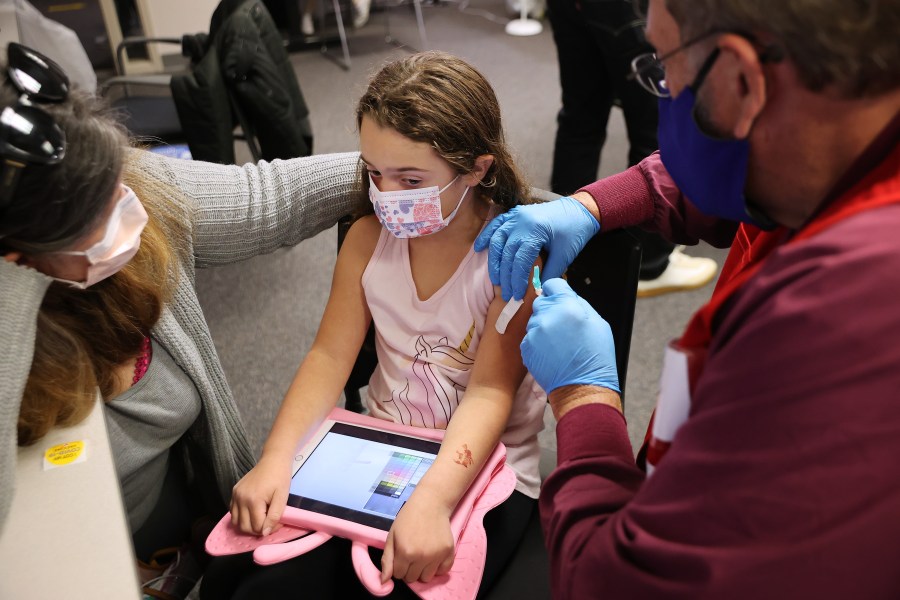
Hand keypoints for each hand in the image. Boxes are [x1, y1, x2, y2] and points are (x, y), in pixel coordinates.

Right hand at [230, 454, 292, 535]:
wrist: (273, 460)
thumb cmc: (280, 478)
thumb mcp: (282, 497)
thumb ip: (274, 516)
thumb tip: (265, 533)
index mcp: (254, 500)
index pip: (258, 527)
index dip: (269, 529)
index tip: (279, 522)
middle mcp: (241, 499)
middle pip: (245, 527)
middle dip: (258, 530)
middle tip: (270, 523)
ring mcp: (235, 495)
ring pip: (236, 522)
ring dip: (248, 526)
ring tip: (261, 519)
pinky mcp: (234, 492)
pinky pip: (233, 512)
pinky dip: (241, 517)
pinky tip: (252, 513)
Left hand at [380, 493, 454, 584]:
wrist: (431, 503)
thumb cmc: (407, 518)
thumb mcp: (392, 536)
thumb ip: (387, 560)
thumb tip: (384, 582)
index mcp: (405, 552)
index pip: (399, 575)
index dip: (398, 566)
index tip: (401, 555)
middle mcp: (422, 557)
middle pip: (412, 578)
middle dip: (409, 569)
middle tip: (411, 554)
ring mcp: (437, 555)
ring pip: (427, 578)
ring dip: (423, 570)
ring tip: (422, 555)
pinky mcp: (449, 552)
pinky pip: (443, 571)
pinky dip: (438, 568)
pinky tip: (434, 557)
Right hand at [474, 195, 598, 300]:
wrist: (579, 210)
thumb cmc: (574, 232)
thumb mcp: (565, 255)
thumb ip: (549, 273)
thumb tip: (537, 291)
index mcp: (536, 230)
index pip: (520, 260)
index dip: (517, 280)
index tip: (517, 295)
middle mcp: (522, 221)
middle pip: (506, 253)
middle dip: (505, 276)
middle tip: (506, 294)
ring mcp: (516, 216)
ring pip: (497, 240)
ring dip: (493, 262)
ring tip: (495, 280)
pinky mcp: (514, 214)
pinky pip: (496, 225)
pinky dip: (486, 236)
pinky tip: (479, 249)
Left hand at [521, 278, 618, 393]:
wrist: (581, 389)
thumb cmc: (594, 358)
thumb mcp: (598, 324)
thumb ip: (579, 304)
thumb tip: (566, 295)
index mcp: (567, 307)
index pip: (552, 284)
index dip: (557, 291)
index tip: (559, 298)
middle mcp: (547, 316)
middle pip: (541, 301)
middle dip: (550, 309)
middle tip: (562, 325)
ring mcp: (534, 333)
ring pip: (534, 319)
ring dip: (543, 325)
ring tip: (558, 342)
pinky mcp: (526, 347)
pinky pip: (529, 336)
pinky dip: (537, 341)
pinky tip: (551, 351)